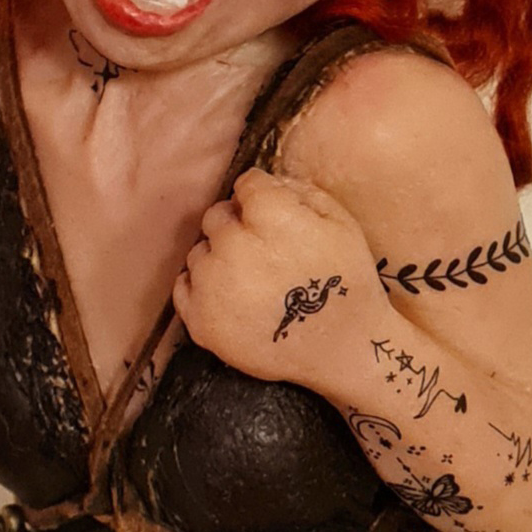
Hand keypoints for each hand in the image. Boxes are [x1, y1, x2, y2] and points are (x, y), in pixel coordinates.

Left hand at [172, 169, 382, 389]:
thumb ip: (300, 191)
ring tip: (249, 277)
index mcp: (271, 218)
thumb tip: (268, 182)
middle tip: (261, 247)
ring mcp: (212, 286)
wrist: (343, 349)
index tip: (271, 210)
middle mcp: (233, 246)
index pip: (246, 184)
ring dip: (219, 256)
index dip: (261, 195)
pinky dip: (202, 286)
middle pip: (217, 215)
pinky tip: (231, 295)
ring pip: (199, 251)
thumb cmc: (347, 281)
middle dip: (237, 223)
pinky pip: (184, 286)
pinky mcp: (200, 321)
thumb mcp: (341, 222)